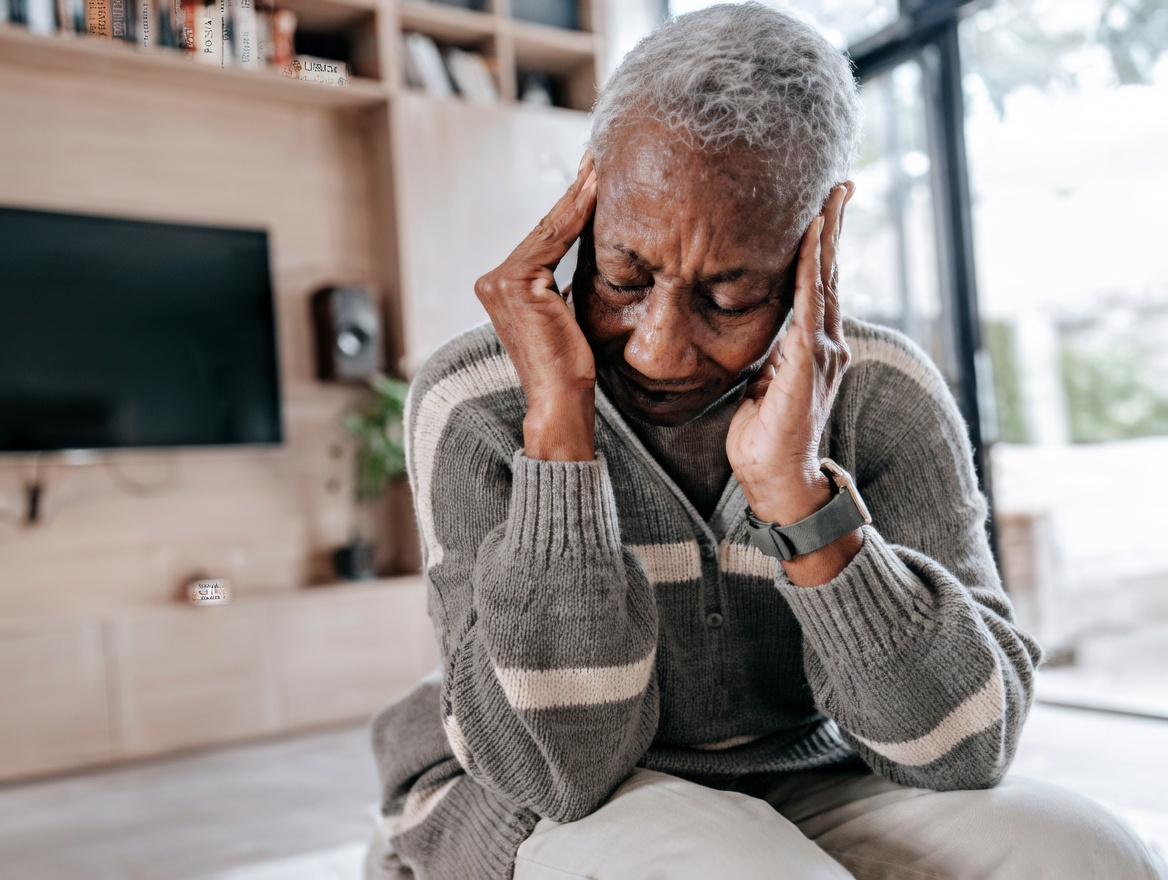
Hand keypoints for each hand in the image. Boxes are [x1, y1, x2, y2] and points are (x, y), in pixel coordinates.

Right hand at [474, 152, 598, 460]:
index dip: (572, 206)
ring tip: (603, 161)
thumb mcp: (570, 313)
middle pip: (546, 227)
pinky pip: (553, 238)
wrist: (562, 402)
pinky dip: (576, 211)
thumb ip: (567, 281)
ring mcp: (498, 281)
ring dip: (579, 193)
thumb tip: (594, 250)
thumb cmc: (571, 368)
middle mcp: (492, 281)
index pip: (545, 237)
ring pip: (550, 227)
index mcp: (502, 288)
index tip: (595, 175)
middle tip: (600, 155)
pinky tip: (597, 186)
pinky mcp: (514, 283)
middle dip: (575, 191)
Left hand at [727, 183, 858, 583]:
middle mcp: (826, 342)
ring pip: (827, 280)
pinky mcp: (809, 360)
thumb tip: (765, 337)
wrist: (775, 478)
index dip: (822, 244)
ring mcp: (823, 350)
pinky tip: (813, 238)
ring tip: (832, 195)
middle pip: (832, 271)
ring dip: (828, 235)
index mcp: (812, 346)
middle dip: (835, 226)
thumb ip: (771, 355)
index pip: (819, 284)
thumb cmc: (764, 437)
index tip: (822, 207)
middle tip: (840, 183)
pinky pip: (811, 303)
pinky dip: (813, 267)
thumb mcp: (764, 384)